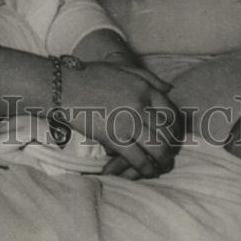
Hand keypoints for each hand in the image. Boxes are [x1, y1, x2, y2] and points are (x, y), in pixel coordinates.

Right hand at [99, 62, 183, 178]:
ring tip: (162, 166)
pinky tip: (147, 171)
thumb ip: (148, 78)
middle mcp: (140, 105)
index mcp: (144, 88)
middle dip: (171, 147)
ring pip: (158, 148)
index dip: (176, 128)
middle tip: (169, 154)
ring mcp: (128, 122)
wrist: (65, 86)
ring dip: (163, 161)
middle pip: (167, 132)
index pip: (171, 112)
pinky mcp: (114, 138)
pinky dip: (146, 168)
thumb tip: (170, 88)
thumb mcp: (123, 69)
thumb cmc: (92, 76)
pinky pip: (138, 158)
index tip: (173, 136)